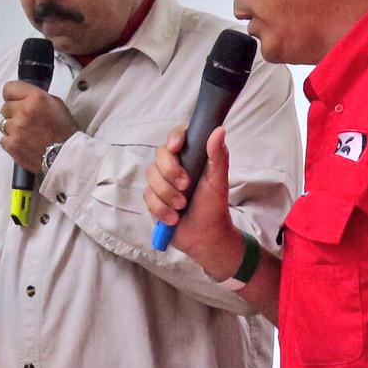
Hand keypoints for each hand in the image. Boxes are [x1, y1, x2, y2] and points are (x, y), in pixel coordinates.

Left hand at [0, 81, 77, 171]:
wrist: (65, 155)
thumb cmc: (63, 130)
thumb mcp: (56, 104)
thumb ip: (35, 97)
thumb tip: (22, 96)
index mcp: (36, 98)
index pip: (9, 88)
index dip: (12, 96)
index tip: (16, 101)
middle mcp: (23, 111)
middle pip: (5, 107)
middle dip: (14, 113)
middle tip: (27, 121)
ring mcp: (16, 129)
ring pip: (3, 124)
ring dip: (13, 128)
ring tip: (27, 134)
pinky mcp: (11, 144)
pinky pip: (4, 139)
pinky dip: (12, 141)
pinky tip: (25, 143)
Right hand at [144, 126, 241, 279]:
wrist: (204, 236)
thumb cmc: (214, 206)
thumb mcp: (219, 181)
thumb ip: (218, 156)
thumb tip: (219, 130)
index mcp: (191, 157)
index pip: (177, 137)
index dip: (174, 138)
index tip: (176, 147)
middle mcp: (173, 166)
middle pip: (159, 155)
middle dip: (170, 172)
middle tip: (186, 187)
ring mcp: (161, 182)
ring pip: (151, 177)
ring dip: (167, 195)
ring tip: (182, 207)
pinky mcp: (152, 199)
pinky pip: (148, 197)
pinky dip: (161, 209)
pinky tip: (173, 217)